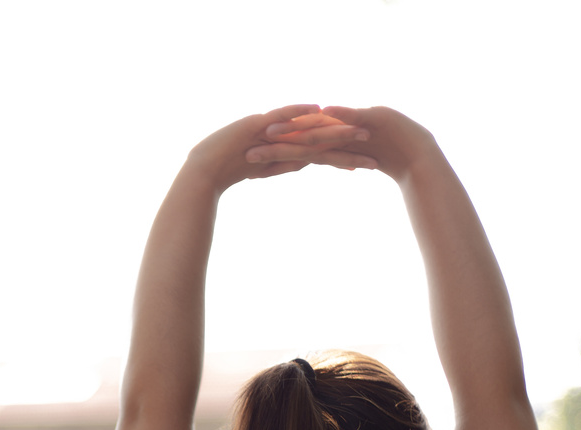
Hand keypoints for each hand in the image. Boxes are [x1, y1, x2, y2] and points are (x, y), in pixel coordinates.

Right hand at [180, 104, 373, 193]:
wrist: (205, 170)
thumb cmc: (229, 170)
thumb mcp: (264, 168)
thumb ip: (284, 162)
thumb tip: (306, 162)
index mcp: (286, 144)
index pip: (320, 152)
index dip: (343, 156)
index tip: (367, 162)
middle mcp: (282, 133)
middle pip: (319, 137)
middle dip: (347, 140)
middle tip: (375, 141)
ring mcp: (271, 128)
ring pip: (306, 126)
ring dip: (332, 126)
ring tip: (357, 128)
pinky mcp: (257, 125)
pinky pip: (281, 116)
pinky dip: (298, 112)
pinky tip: (318, 109)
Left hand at [253, 105, 437, 181]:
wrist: (417, 157)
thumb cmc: (390, 159)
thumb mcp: (355, 162)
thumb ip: (336, 158)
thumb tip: (313, 161)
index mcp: (332, 143)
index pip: (300, 150)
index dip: (276, 157)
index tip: (250, 166)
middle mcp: (339, 131)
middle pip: (303, 138)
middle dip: (276, 145)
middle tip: (247, 152)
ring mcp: (354, 125)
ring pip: (321, 127)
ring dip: (298, 127)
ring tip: (272, 129)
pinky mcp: (373, 118)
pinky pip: (354, 116)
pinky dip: (341, 114)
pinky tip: (325, 111)